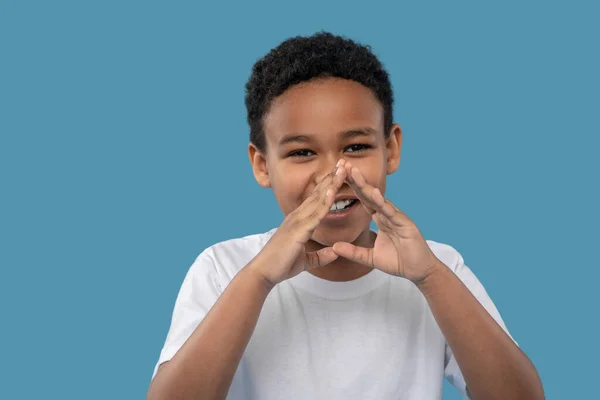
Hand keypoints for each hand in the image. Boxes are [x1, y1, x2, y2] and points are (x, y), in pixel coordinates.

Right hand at [250, 160, 347, 287]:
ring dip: (331, 183)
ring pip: (318, 199)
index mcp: (299, 221)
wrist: (264, 272)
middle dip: (331, 177)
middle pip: (318, 193)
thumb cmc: (281, 265)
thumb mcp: (306, 261)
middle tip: (343, 162)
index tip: (339, 173)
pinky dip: (325, 202)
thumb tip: (335, 253)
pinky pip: (315, 214)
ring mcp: (297, 221)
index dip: (328, 186)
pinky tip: (333, 191)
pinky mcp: (298, 230)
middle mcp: (297, 216)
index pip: (317, 199)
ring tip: (342, 169)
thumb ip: (321, 256)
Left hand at [331, 162, 439, 283]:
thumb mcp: (370, 258)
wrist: (418, 271)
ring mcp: (397, 217)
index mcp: (380, 219)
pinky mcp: (406, 224)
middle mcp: (387, 214)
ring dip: (366, 186)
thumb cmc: (398, 261)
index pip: (363, 200)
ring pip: (379, 199)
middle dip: (356, 181)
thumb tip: (334, 247)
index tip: (338, 176)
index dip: (352, 189)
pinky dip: (383, 203)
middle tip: (344, 165)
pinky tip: (374, 194)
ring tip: (354, 173)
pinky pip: (392, 212)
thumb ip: (353, 252)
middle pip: (369, 195)